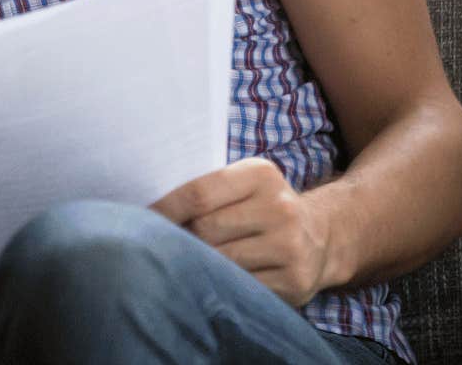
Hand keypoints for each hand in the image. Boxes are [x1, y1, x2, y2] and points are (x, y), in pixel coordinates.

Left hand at [149, 157, 336, 306]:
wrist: (322, 235)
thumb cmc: (262, 206)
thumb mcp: (242, 184)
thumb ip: (205, 189)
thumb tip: (147, 211)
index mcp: (261, 175)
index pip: (198, 194)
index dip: (164, 210)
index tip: (139, 221)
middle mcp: (280, 208)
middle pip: (206, 230)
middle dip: (181, 239)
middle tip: (164, 244)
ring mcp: (290, 247)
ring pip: (221, 262)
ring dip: (198, 265)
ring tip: (187, 262)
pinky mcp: (294, 282)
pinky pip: (241, 287)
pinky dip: (222, 286)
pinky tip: (217, 280)